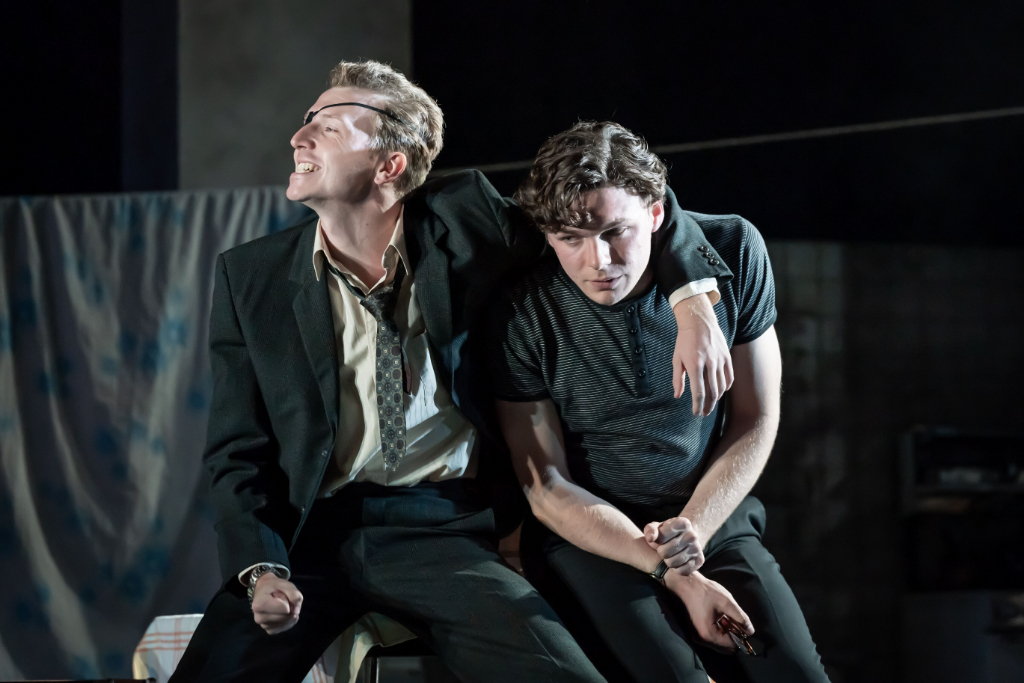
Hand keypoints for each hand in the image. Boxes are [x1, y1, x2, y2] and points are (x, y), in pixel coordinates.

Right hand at [251, 573, 302, 634]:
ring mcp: (264, 626)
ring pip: (287, 622)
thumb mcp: (285, 584)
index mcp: (259, 605)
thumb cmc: (273, 587)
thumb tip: (296, 611)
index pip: (285, 609)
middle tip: (282, 600)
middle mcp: (259, 618)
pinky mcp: (270, 631)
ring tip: (281, 605)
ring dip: (290, 614)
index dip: (288, 600)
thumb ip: (294, 595)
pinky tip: (284, 613)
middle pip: (286, 616)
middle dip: (290, 607)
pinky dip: (289, 620)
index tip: (280, 595)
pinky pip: (285, 627)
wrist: (263, 591)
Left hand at [643, 516, 703, 574]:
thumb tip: (651, 538)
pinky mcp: (700, 561)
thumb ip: (650, 530)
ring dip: (667, 561)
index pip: (661, 538)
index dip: (657, 541)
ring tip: (670, 555)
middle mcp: (692, 535)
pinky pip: (682, 571)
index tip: (660, 539)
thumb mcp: (657, 527)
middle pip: (665, 553)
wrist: (686, 538)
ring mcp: (697, 548)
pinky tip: (677, 561)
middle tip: (664, 549)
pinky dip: (676, 569)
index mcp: (682, 523)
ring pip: (672, 563)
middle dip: (661, 552)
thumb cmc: (668, 533)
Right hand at [665, 571, 752, 651]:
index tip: (743, 624)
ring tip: (728, 617)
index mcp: (710, 635)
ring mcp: (699, 636)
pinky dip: (720, 629)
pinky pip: (714, 636)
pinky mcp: (698, 631)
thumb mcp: (726, 602)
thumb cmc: (705, 591)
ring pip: (720, 642)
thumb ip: (741, 618)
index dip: (741, 636)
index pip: (733, 645)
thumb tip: (751, 631)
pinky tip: (721, 617)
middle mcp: (703, 640)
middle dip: (734, 635)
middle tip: (736, 620)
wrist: (686, 583)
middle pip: (726, 646)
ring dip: (727, 632)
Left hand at [672, 293, 732, 415]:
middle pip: (712, 392)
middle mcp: (709, 364)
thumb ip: (677, 379)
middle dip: (708, 405)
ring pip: (722, 386)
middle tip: (704, 413)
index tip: (696, 413)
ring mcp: (720, 360)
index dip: (698, 405)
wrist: (699, 322)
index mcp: (694, 365)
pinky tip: (721, 391)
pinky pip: (729, 377)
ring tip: (711, 404)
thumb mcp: (676, 359)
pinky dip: (726, 387)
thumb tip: (677, 396)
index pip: (698, 392)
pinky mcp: (727, 357)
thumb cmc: (684, 341)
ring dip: (717, 398)